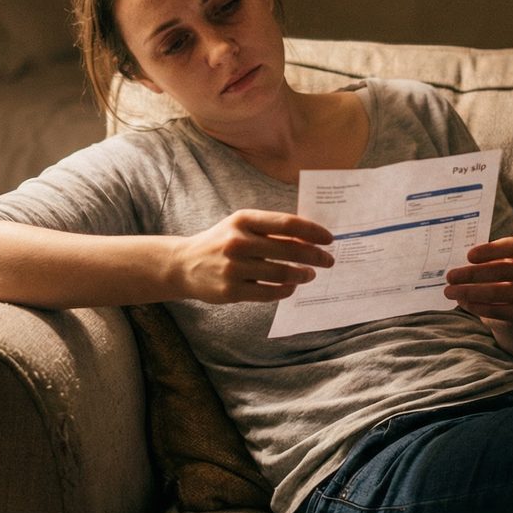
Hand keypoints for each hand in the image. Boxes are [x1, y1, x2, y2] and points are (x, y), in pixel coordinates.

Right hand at [172, 210, 333, 303]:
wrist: (183, 264)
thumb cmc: (220, 242)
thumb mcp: (240, 226)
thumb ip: (270, 230)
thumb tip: (309, 237)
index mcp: (243, 219)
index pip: (286, 223)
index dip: (312, 231)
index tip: (329, 238)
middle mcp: (237, 241)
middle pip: (288, 249)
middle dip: (315, 255)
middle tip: (329, 260)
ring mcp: (233, 267)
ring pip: (281, 273)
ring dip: (302, 274)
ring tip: (311, 274)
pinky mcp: (231, 291)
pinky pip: (268, 293)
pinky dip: (285, 290)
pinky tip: (292, 287)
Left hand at [444, 235, 512, 325]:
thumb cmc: (497, 270)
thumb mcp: (491, 259)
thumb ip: (478, 258)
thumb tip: (453, 263)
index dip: (492, 250)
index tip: (469, 256)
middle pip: (504, 271)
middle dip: (473, 274)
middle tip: (450, 277)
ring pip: (500, 292)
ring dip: (471, 292)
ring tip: (450, 291)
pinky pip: (500, 311)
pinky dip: (479, 307)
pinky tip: (464, 303)